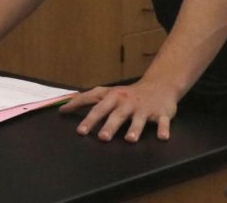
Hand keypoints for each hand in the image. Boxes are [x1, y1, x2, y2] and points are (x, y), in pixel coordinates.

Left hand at [58, 79, 177, 142]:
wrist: (159, 86)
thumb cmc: (128, 94)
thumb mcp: (108, 93)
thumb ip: (88, 99)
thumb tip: (63, 107)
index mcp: (112, 96)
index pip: (94, 103)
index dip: (82, 109)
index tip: (74, 124)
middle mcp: (127, 102)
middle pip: (116, 114)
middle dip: (108, 125)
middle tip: (101, 137)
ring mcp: (144, 108)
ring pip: (139, 119)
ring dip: (135, 129)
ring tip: (129, 139)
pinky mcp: (161, 114)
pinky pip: (163, 122)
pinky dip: (163, 129)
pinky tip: (162, 137)